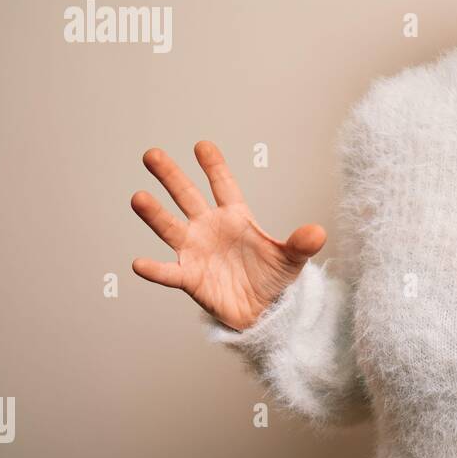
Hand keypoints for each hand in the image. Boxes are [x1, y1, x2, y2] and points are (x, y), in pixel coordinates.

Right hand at [130, 141, 325, 329]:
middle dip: (171, 176)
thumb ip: (301, 244)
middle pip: (188, 197)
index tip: (202, 146)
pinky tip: (139, 264)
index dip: (214, 166)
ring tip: (138, 197)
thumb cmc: (272, 278)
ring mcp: (196, 251)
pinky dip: (155, 270)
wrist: (263, 311)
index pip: (223, 185)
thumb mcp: (291, 259)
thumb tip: (318, 232)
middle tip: (151, 155)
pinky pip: (169, 273)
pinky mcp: (190, 278)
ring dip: (155, 214)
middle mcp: (209, 228)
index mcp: (235, 217)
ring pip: (171, 228)